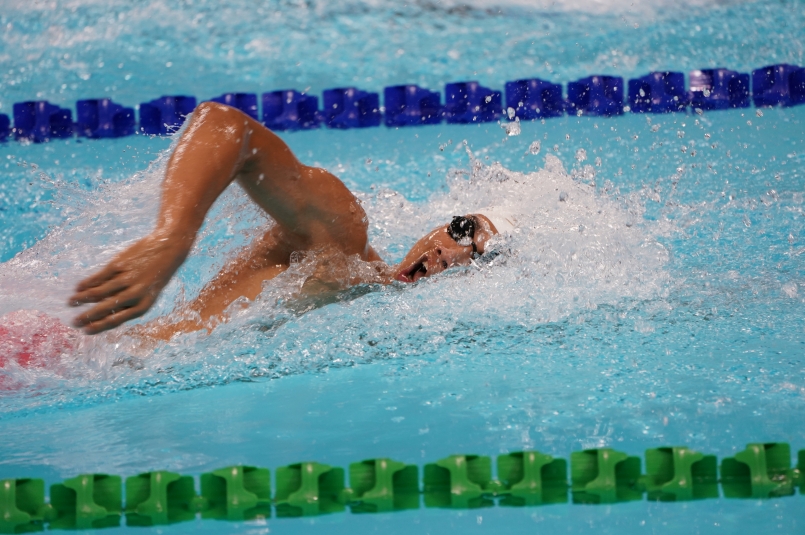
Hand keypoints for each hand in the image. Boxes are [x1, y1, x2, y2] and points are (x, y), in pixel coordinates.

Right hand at [69, 232, 191, 333]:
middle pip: (104, 308)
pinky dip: (87, 283)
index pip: (117, 320)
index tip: (86, 331)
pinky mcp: (119, 265)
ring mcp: (126, 279)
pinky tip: (78, 287)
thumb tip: (104, 314)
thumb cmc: (155, 276)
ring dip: (82, 298)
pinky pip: (98, 277)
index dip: (99, 326)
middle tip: (74, 322)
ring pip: (98, 292)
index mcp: (143, 305)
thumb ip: (130, 304)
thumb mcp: (149, 294)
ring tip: (71, 302)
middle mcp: (134, 294)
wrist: (169, 249)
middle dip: (87, 316)